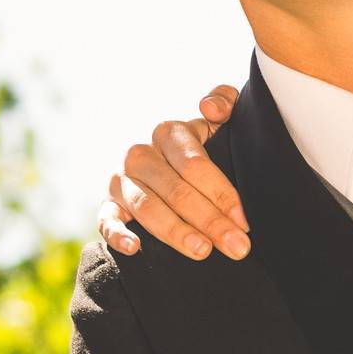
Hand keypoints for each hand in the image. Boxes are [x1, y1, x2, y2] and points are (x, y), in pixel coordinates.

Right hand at [99, 85, 246, 260]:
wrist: (176, 167)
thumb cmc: (208, 147)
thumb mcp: (222, 121)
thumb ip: (225, 101)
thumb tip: (210, 108)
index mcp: (169, 133)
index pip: (195, 165)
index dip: (221, 194)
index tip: (244, 220)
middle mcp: (141, 154)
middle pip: (176, 191)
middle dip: (210, 221)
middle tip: (238, 247)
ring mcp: (121, 180)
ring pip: (147, 207)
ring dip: (176, 232)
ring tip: (203, 252)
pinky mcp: (109, 204)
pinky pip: (107, 220)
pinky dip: (117, 234)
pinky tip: (134, 247)